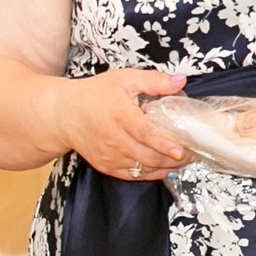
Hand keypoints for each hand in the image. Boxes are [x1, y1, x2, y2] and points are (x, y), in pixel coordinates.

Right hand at [58, 70, 187, 179]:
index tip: (181, 150)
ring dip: (164, 167)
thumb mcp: (124, 80)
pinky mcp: (105, 165)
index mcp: (120, 116)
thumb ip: (154, 81)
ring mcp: (109, 155)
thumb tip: (180, 81)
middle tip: (191, 154)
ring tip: (181, 161)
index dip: (165, 144)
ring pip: (142, 168)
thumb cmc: (94, 95)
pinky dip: (149, 174)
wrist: (64, 114)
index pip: (146, 135)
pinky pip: (132, 175)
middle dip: (172, 159)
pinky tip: (163, 168)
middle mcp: (113, 139)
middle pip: (147, 156)